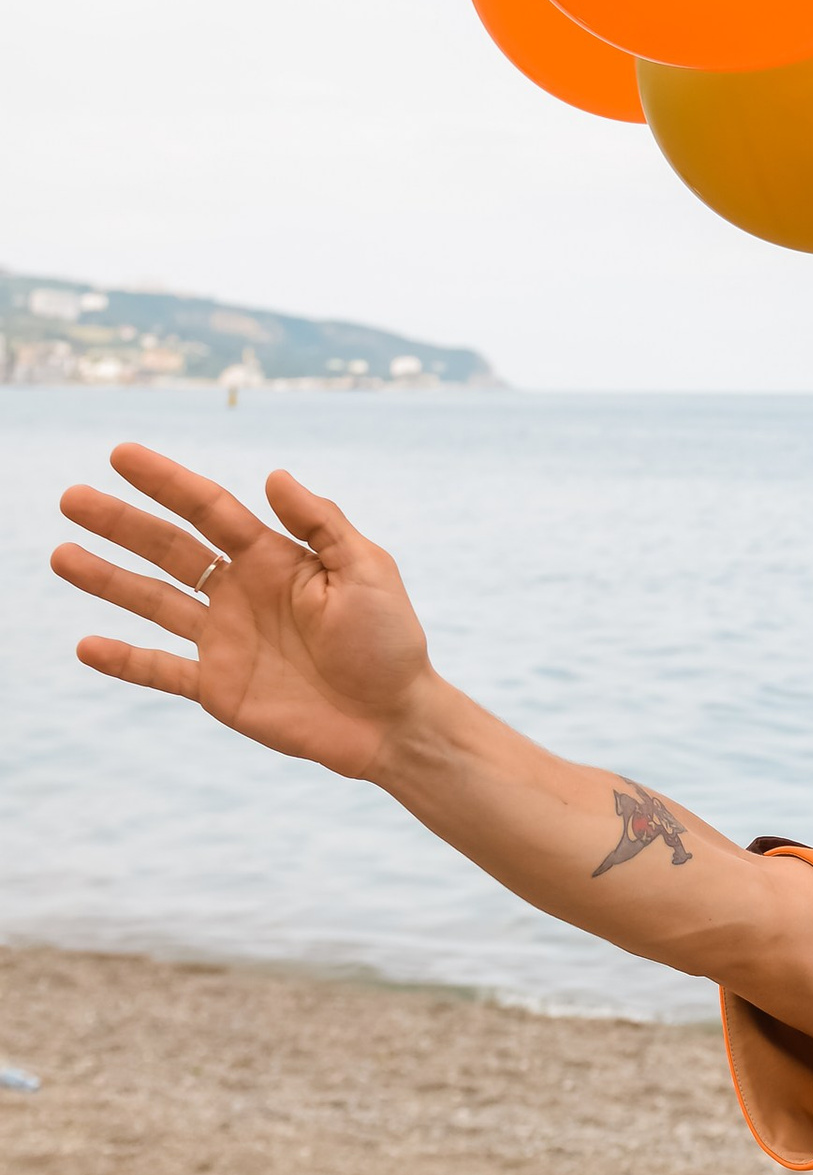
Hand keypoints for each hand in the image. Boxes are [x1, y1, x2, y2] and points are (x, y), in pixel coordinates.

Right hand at [53, 442, 435, 781]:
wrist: (390, 719)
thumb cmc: (388, 640)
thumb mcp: (366, 570)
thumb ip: (320, 524)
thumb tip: (273, 475)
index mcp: (274, 558)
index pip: (209, 510)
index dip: (167, 482)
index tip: (121, 455)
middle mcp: (240, 592)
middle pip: (169, 549)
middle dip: (121, 523)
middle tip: (71, 498)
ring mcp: (224, 639)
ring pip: (153, 601)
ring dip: (106, 579)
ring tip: (60, 554)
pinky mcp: (217, 687)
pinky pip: (160, 670)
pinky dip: (123, 660)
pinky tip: (85, 644)